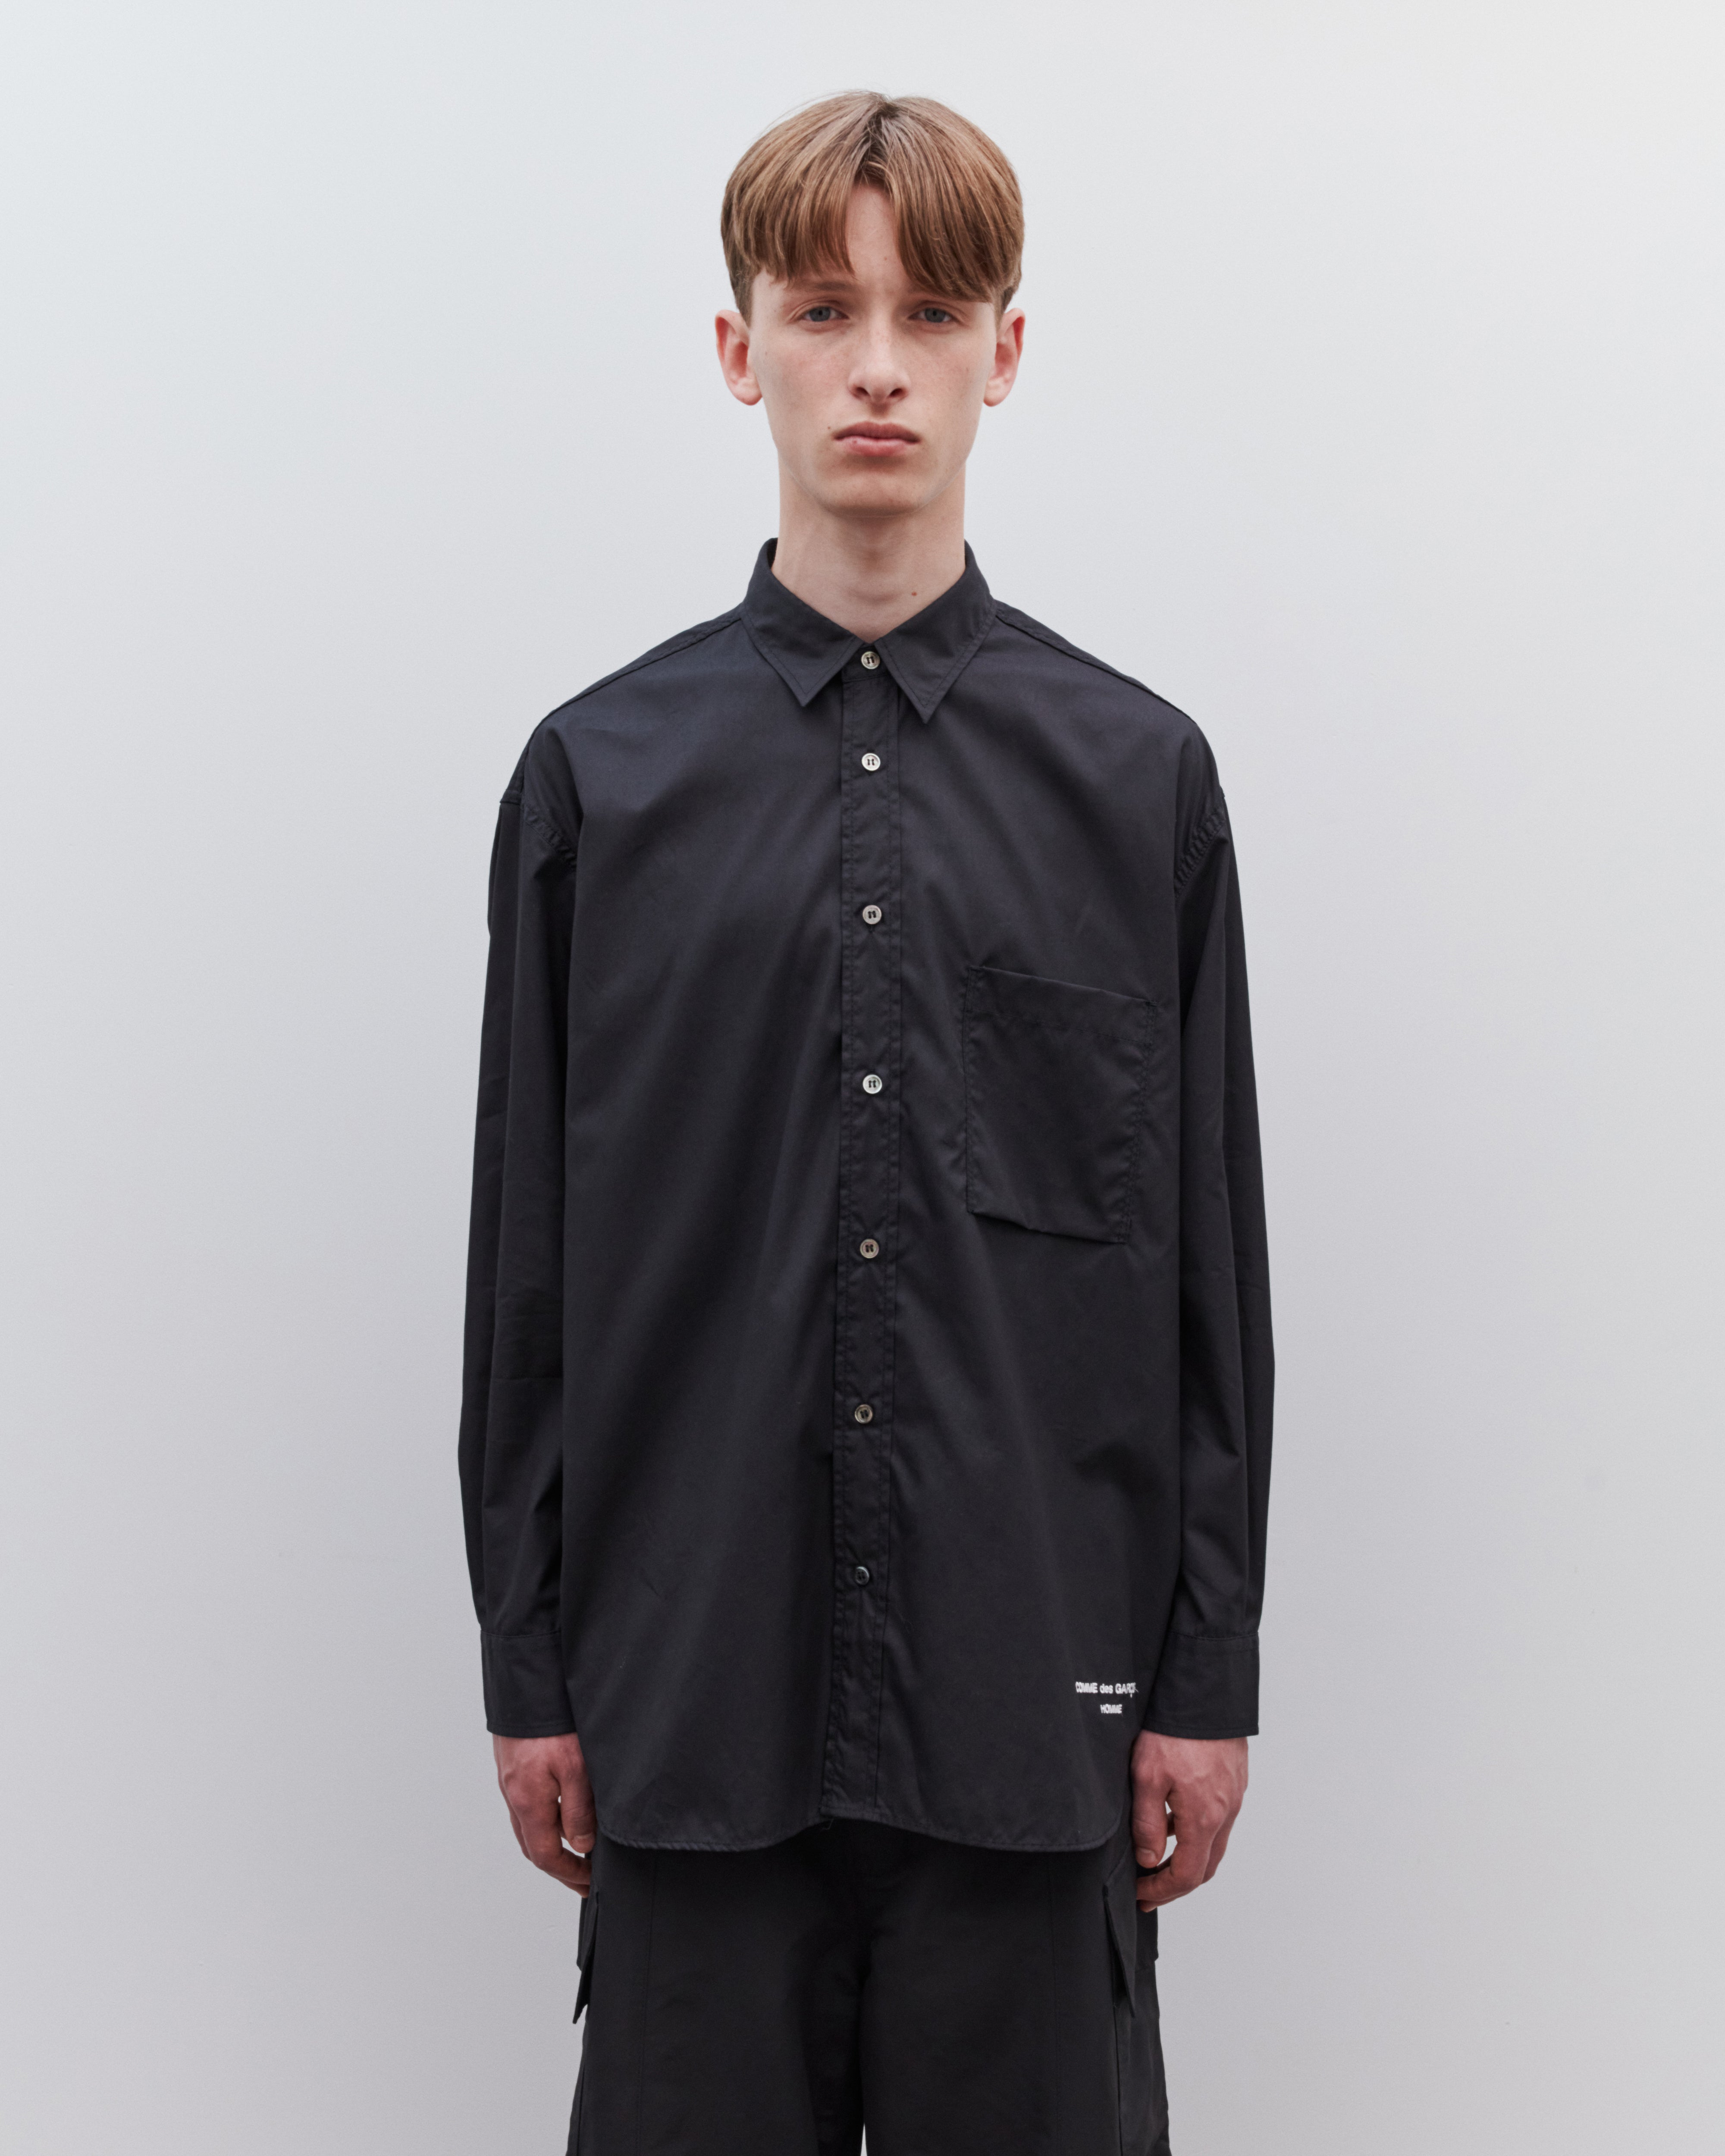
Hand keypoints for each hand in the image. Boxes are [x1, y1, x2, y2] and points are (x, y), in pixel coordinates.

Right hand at [492, 1732, 595, 1894]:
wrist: (526, 1684)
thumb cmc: (551, 1722)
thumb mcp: (577, 1768)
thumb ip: (578, 1811)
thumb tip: (580, 1846)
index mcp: (529, 1802)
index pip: (545, 1855)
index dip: (568, 1874)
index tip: (587, 1882)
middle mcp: (514, 1795)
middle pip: (532, 1846)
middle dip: (558, 1866)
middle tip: (582, 1876)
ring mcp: (510, 1781)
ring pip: (527, 1826)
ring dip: (549, 1844)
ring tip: (574, 1851)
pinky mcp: (512, 1766)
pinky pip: (525, 1805)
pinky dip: (541, 1820)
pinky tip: (558, 1814)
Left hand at [1130, 1730, 1247, 1911]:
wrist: (1204, 1693)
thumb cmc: (1174, 1731)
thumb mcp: (1146, 1777)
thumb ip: (1147, 1824)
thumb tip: (1149, 1861)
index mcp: (1204, 1818)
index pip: (1188, 1875)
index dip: (1163, 1892)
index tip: (1141, 1895)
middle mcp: (1226, 1812)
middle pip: (1206, 1866)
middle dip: (1177, 1883)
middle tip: (1150, 1889)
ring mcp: (1233, 1796)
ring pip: (1214, 1842)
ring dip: (1188, 1857)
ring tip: (1157, 1857)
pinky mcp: (1233, 1779)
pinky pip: (1218, 1818)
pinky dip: (1197, 1832)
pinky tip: (1174, 1819)